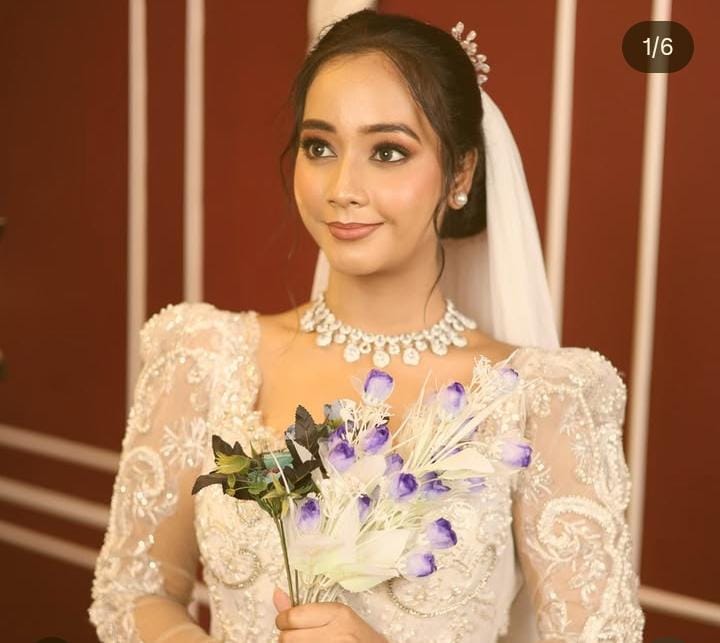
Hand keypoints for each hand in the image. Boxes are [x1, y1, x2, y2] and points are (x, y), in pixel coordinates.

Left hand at [273, 587, 387, 641]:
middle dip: (288, 638)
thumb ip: (305, 609)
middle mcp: (336, 633)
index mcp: (337, 613)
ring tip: (308, 642)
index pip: (292, 617)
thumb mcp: (337, 617)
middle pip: (287, 638)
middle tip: (300, 637)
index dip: (284, 621)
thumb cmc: (359, 637)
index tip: (289, 623)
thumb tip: (276, 594)